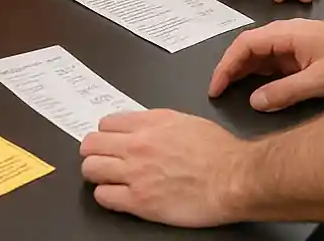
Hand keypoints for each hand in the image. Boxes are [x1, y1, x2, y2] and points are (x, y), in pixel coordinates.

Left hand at [80, 109, 248, 226]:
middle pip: (91, 144)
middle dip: (94, 151)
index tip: (109, 140)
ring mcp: (135, 173)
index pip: (106, 123)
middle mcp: (138, 145)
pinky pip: (103, 196)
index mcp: (150, 123)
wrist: (232, 177)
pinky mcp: (139, 201)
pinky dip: (105, 195)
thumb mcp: (185, 121)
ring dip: (96, 173)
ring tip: (106, 177)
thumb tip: (142, 127)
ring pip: (91, 169)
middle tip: (101, 158)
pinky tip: (116, 195)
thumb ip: (157, 123)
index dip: (106, 133)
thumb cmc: (217, 151)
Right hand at [209, 18, 323, 111]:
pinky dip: (259, 75)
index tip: (215, 87)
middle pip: (249, 48)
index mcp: (287, 33)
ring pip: (260, 56)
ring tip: (229, 93)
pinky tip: (253, 90)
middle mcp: (286, 35)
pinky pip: (273, 64)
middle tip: (217, 93)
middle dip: (231, 68)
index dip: (226, 64)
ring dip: (243, 72)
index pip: (246, 44)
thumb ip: (285, 91)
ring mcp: (294, 45)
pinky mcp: (302, 56)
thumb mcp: (319, 80)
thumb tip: (253, 101)